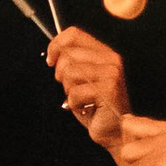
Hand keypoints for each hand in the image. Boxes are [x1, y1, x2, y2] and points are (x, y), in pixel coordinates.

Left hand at [49, 26, 129, 144]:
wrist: (115, 130)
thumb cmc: (95, 106)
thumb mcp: (82, 79)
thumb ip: (73, 62)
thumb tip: (53, 51)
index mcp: (104, 53)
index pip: (74, 34)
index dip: (56, 45)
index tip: (50, 61)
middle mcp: (111, 60)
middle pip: (67, 54)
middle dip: (61, 74)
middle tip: (70, 88)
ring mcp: (111, 74)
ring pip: (69, 73)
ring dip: (68, 90)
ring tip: (81, 99)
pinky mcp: (108, 90)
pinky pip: (74, 93)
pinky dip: (73, 104)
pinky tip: (85, 108)